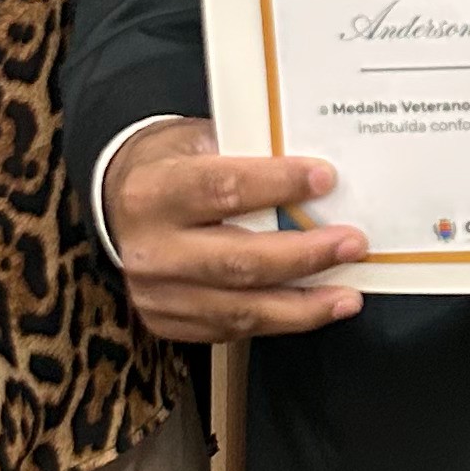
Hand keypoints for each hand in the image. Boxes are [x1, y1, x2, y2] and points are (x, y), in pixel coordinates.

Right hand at [108, 115, 365, 340]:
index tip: (325, 179)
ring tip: (347, 295)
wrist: (119, 204)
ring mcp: (156, 293)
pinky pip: (232, 329)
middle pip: (239, 260)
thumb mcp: (197, 141)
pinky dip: (279, 321)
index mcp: (153, 192)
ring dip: (303, 305)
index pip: (223, 189)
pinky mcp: (166, 321)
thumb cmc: (170, 167)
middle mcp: (151, 249)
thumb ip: (247, 156)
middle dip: (304, 256)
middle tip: (350, 244)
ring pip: (241, 308)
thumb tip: (315, 176)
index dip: (278, 185)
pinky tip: (313, 309)